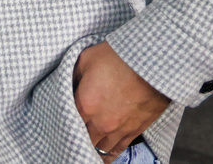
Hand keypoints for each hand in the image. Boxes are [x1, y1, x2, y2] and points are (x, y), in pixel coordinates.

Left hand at [72, 42, 169, 160]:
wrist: (152, 64)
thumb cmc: (120, 58)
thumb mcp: (86, 58)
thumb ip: (74, 75)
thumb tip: (69, 82)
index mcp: (85, 105)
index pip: (67, 121)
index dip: (63, 119)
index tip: (60, 118)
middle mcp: (100, 122)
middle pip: (83, 138)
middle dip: (76, 134)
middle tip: (71, 132)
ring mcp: (118, 129)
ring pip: (100, 147)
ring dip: (92, 146)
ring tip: (86, 146)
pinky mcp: (135, 130)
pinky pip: (119, 149)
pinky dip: (110, 154)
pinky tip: (104, 157)